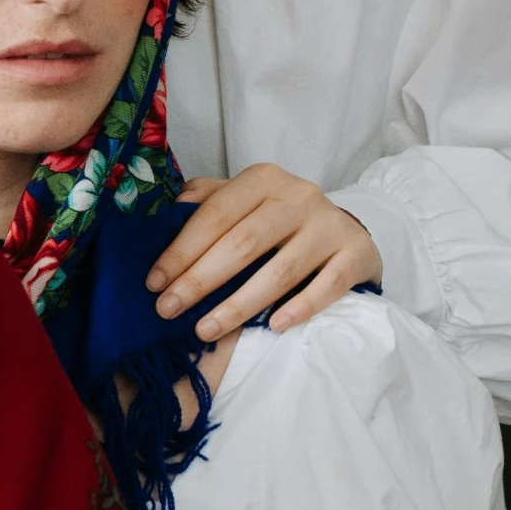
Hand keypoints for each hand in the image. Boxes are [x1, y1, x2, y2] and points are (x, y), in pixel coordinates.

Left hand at [148, 164, 381, 338]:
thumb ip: (207, 201)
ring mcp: (330, 225)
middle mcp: (298, 196)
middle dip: (200, 280)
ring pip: (281, 270)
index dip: (181, 250)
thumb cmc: (280, 220)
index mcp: (263, 179)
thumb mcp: (245, 201)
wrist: (345, 229)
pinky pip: (327, 286)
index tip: (154, 283)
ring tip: (205, 330)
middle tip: (168, 310)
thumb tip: (165, 217)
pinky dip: (299, 307)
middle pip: (243, 243)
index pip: (215, 214)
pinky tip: (273, 327)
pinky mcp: (356, 254)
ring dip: (238, 305)